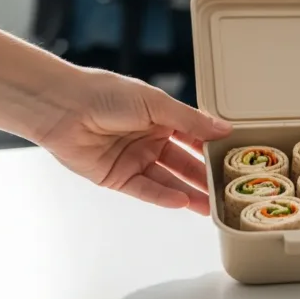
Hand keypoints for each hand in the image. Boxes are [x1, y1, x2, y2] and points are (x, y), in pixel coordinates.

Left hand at [0, 23, 231, 214]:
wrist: (63, 107)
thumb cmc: (104, 93)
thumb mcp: (156, 103)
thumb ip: (191, 120)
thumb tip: (224, 128)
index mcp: (162, 116)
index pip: (195, 136)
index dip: (214, 148)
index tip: (236, 160)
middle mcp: (150, 139)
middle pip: (185, 162)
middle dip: (206, 176)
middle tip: (229, 190)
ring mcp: (135, 160)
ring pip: (169, 180)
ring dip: (190, 192)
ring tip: (212, 205)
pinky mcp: (118, 178)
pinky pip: (146, 190)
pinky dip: (164, 196)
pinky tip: (182, 201)